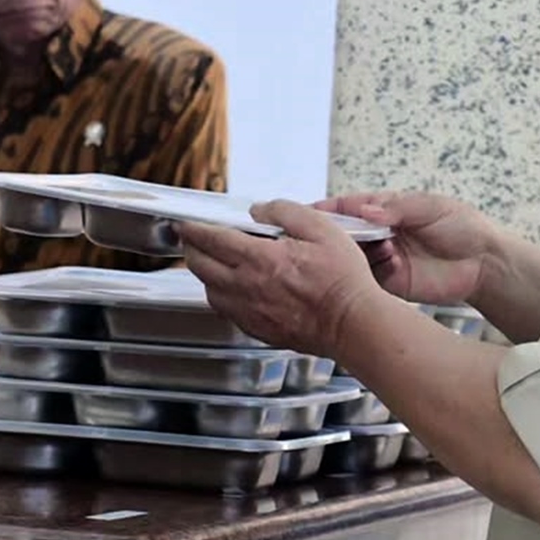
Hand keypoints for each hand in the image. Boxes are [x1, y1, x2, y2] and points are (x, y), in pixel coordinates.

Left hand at [177, 200, 388, 356]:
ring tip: (212, 264)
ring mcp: (250, 311)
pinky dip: (221, 297)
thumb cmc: (342, 280)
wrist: (353, 324)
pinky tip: (233, 291)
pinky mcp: (258, 330)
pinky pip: (227, 312)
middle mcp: (247, 287)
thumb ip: (286, 212)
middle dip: (192, 249)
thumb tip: (261, 210)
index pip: (212, 239)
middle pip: (201, 266)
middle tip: (194, 240)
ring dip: (205, 275)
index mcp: (260, 258)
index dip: (194, 228)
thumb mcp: (321, 228)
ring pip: (209, 292)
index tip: (187, 223)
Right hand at [316, 192, 496, 305]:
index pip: (350, 207)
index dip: (329, 210)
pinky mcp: (390, 283)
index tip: (309, 212)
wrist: (485, 264)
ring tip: (357, 251)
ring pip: (351, 258)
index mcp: (388, 211)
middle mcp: (380, 235)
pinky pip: (367, 280)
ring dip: (349, 254)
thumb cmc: (463, 228)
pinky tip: (379, 267)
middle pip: (344, 234)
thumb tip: (366, 210)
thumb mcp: (431, 208)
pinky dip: (366, 274)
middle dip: (331, 235)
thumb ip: (397, 208)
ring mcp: (383, 259)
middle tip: (318, 237)